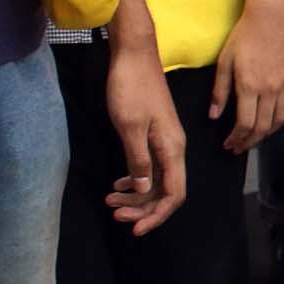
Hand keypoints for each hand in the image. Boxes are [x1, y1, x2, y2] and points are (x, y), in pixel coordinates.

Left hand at [103, 43, 187, 234]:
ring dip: (136, 195)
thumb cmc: (130, 88)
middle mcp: (173, 148)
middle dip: (142, 208)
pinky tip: (118, 182)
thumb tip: (144, 189)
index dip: (157, 215)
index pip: (174, 193)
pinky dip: (134, 179)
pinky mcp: (153, 134)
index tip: (135, 229)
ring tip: (110, 200)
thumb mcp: (130, 126)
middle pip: (165, 191)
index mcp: (172, 148)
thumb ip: (138, 160)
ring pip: (155, 180)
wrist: (133, 55)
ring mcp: (164, 141)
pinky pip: (149, 166)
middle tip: (115, 213)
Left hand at [212, 0, 283, 152]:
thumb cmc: (244, 35)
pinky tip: (278, 120)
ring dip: (268, 133)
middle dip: (250, 141)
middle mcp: (270, 89)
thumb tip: (214, 115)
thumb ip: (219, 91)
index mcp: (249, 85)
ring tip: (256, 136)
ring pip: (280, 120)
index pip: (245, 123)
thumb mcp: (224, 62)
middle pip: (263, 127)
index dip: (237, 138)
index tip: (229, 144)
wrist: (270, 16)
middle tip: (240, 146)